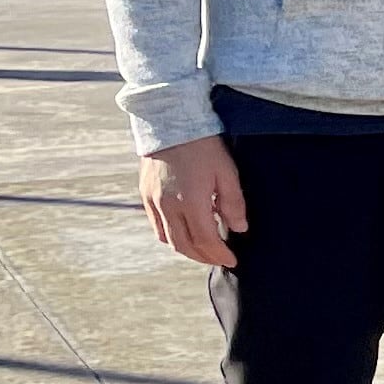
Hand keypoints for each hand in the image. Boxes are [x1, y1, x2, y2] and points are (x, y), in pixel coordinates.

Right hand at [141, 135, 245, 270]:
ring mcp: (153, 201)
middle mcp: (168, 206)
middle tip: (219, 259)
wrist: (170, 123)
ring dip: (186, 249)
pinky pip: (156, 225)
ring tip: (204, 249)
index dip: (219, 255)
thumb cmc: (204, 146)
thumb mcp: (227, 172)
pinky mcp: (145, 195)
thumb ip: (233, 203)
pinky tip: (185, 232)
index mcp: (191, 201)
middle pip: (184, 245)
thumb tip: (239, 228)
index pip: (205, 240)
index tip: (232, 261)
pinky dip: (171, 236)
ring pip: (167, 239)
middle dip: (203, 257)